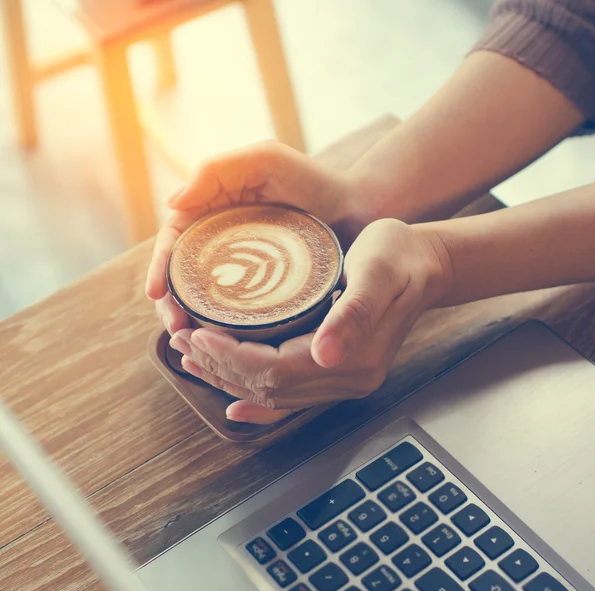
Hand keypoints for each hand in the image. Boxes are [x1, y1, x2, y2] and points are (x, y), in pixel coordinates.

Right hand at [146, 141, 371, 334]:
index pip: (176, 242)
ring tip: (191, 344)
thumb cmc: (315, 180)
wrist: (362, 209)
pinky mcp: (267, 294)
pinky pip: (238, 316)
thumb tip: (172, 203)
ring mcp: (245, 272)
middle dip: (172, 306)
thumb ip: (218, 170)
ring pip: (206, 301)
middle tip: (176, 330)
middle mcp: (225, 245)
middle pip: (184, 278)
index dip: (161, 267)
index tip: (157, 293)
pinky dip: (223, 332)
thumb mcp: (265, 161)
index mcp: (215, 214)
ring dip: (192, 324)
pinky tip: (221, 349)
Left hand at [169, 219, 452, 422]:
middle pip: (270, 387)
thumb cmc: (398, 258)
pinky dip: (257, 401)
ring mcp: (342, 380)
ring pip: (274, 393)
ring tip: (192, 358)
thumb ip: (355, 314)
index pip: (278, 371)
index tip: (199, 334)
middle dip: (221, 367)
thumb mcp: (378, 273)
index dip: (233, 358)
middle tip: (182, 340)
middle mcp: (347, 379)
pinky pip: (290, 395)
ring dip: (230, 379)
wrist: (423, 263)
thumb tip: (325, 355)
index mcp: (354, 360)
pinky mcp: (336, 370)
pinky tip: (234, 403)